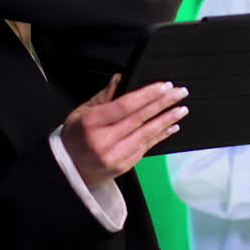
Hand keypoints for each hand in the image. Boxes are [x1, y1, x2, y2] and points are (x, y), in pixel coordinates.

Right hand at [60, 74, 189, 189]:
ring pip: (146, 134)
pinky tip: (172, 126)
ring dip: (167, 120)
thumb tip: (120, 79)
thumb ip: (103, 96)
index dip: (147, 95)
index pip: (125, 105)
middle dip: (163, 103)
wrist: (69, 170)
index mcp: (91, 123)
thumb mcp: (81, 112)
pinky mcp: (123, 166)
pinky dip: (160, 136)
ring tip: (181, 109)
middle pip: (139, 118)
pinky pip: (146, 148)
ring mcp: (114, 156)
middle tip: (180, 92)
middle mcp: (103, 141)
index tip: (164, 86)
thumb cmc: (74, 138)